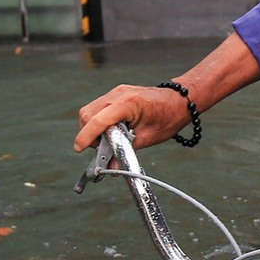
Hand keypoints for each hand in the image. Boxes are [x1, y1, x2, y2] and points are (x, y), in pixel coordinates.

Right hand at [74, 84, 192, 152]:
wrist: (180, 100)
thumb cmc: (168, 118)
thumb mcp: (147, 139)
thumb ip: (125, 151)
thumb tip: (110, 167)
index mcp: (128, 104)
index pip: (98, 120)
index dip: (86, 136)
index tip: (80, 148)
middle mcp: (118, 94)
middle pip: (87, 114)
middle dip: (88, 133)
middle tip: (103, 148)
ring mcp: (115, 92)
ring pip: (90, 111)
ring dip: (92, 128)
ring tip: (109, 140)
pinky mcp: (116, 94)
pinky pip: (98, 108)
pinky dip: (99, 121)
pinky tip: (113, 131)